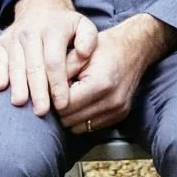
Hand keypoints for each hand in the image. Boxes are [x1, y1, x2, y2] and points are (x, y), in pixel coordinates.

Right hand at [0, 0, 95, 116]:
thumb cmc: (65, 25)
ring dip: (18, 86)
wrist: (40, 7)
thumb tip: (84, 54)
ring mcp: (14, 38)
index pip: (54, 62)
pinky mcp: (1, 44)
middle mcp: (31, 33)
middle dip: (38, 91)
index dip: (58, 84)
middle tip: (41, 111)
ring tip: (21, 104)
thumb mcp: (83, 25)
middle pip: (34, 67)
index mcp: (53, 30)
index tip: (62, 103)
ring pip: (15, 66)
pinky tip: (0, 88)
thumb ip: (89, 39)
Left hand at [60, 15, 176, 134]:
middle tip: (59, 94)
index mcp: (100, 84)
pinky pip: (91, 127)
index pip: (63, 106)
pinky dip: (82, 118)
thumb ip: (59, 74)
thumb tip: (41, 94)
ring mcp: (118, 110)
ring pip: (78, 128)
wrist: (135, 48)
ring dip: (70, 116)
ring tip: (72, 98)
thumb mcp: (78, 54)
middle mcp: (112, 101)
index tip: (50, 90)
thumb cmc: (105, 48)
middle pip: (69, 120)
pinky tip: (83, 103)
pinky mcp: (120, 115)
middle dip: (59, 109)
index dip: (52, 99)